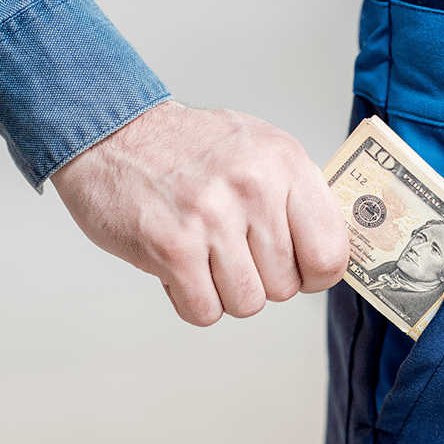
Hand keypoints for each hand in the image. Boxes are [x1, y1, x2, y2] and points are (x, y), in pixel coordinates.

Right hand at [49, 101, 349, 325]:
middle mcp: (253, 187)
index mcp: (285, 163)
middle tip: (234, 251)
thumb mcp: (261, 150)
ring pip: (248, 303)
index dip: (316, 274)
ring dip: (225, 292)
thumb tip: (330, 255)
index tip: (300, 269)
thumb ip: (299, 197)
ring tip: (206, 255)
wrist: (113, 132)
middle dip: (261, 280)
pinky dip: (192, 300)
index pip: (330, 252)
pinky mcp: (171, 245)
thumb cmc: (190, 148)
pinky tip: (182, 267)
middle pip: (286, 287)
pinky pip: (204, 311)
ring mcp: (211, 217)